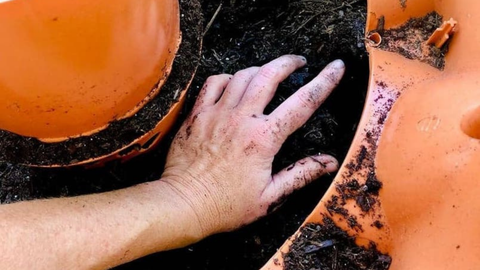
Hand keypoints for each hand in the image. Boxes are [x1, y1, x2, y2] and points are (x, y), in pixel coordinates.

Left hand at [162, 55, 344, 237]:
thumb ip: (301, 175)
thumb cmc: (226, 205)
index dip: (324, 82)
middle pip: (270, 75)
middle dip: (289, 62)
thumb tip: (329, 162)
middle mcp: (241, 119)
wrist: (183, 204)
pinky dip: (228, 77)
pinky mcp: (198, 114)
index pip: (302, 103)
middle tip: (299, 62)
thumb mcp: (270, 197)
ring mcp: (217, 113)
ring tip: (270, 71)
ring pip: (243, 75)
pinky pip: (214, 82)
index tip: (336, 68)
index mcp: (263, 138)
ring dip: (261, 68)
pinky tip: (234, 83)